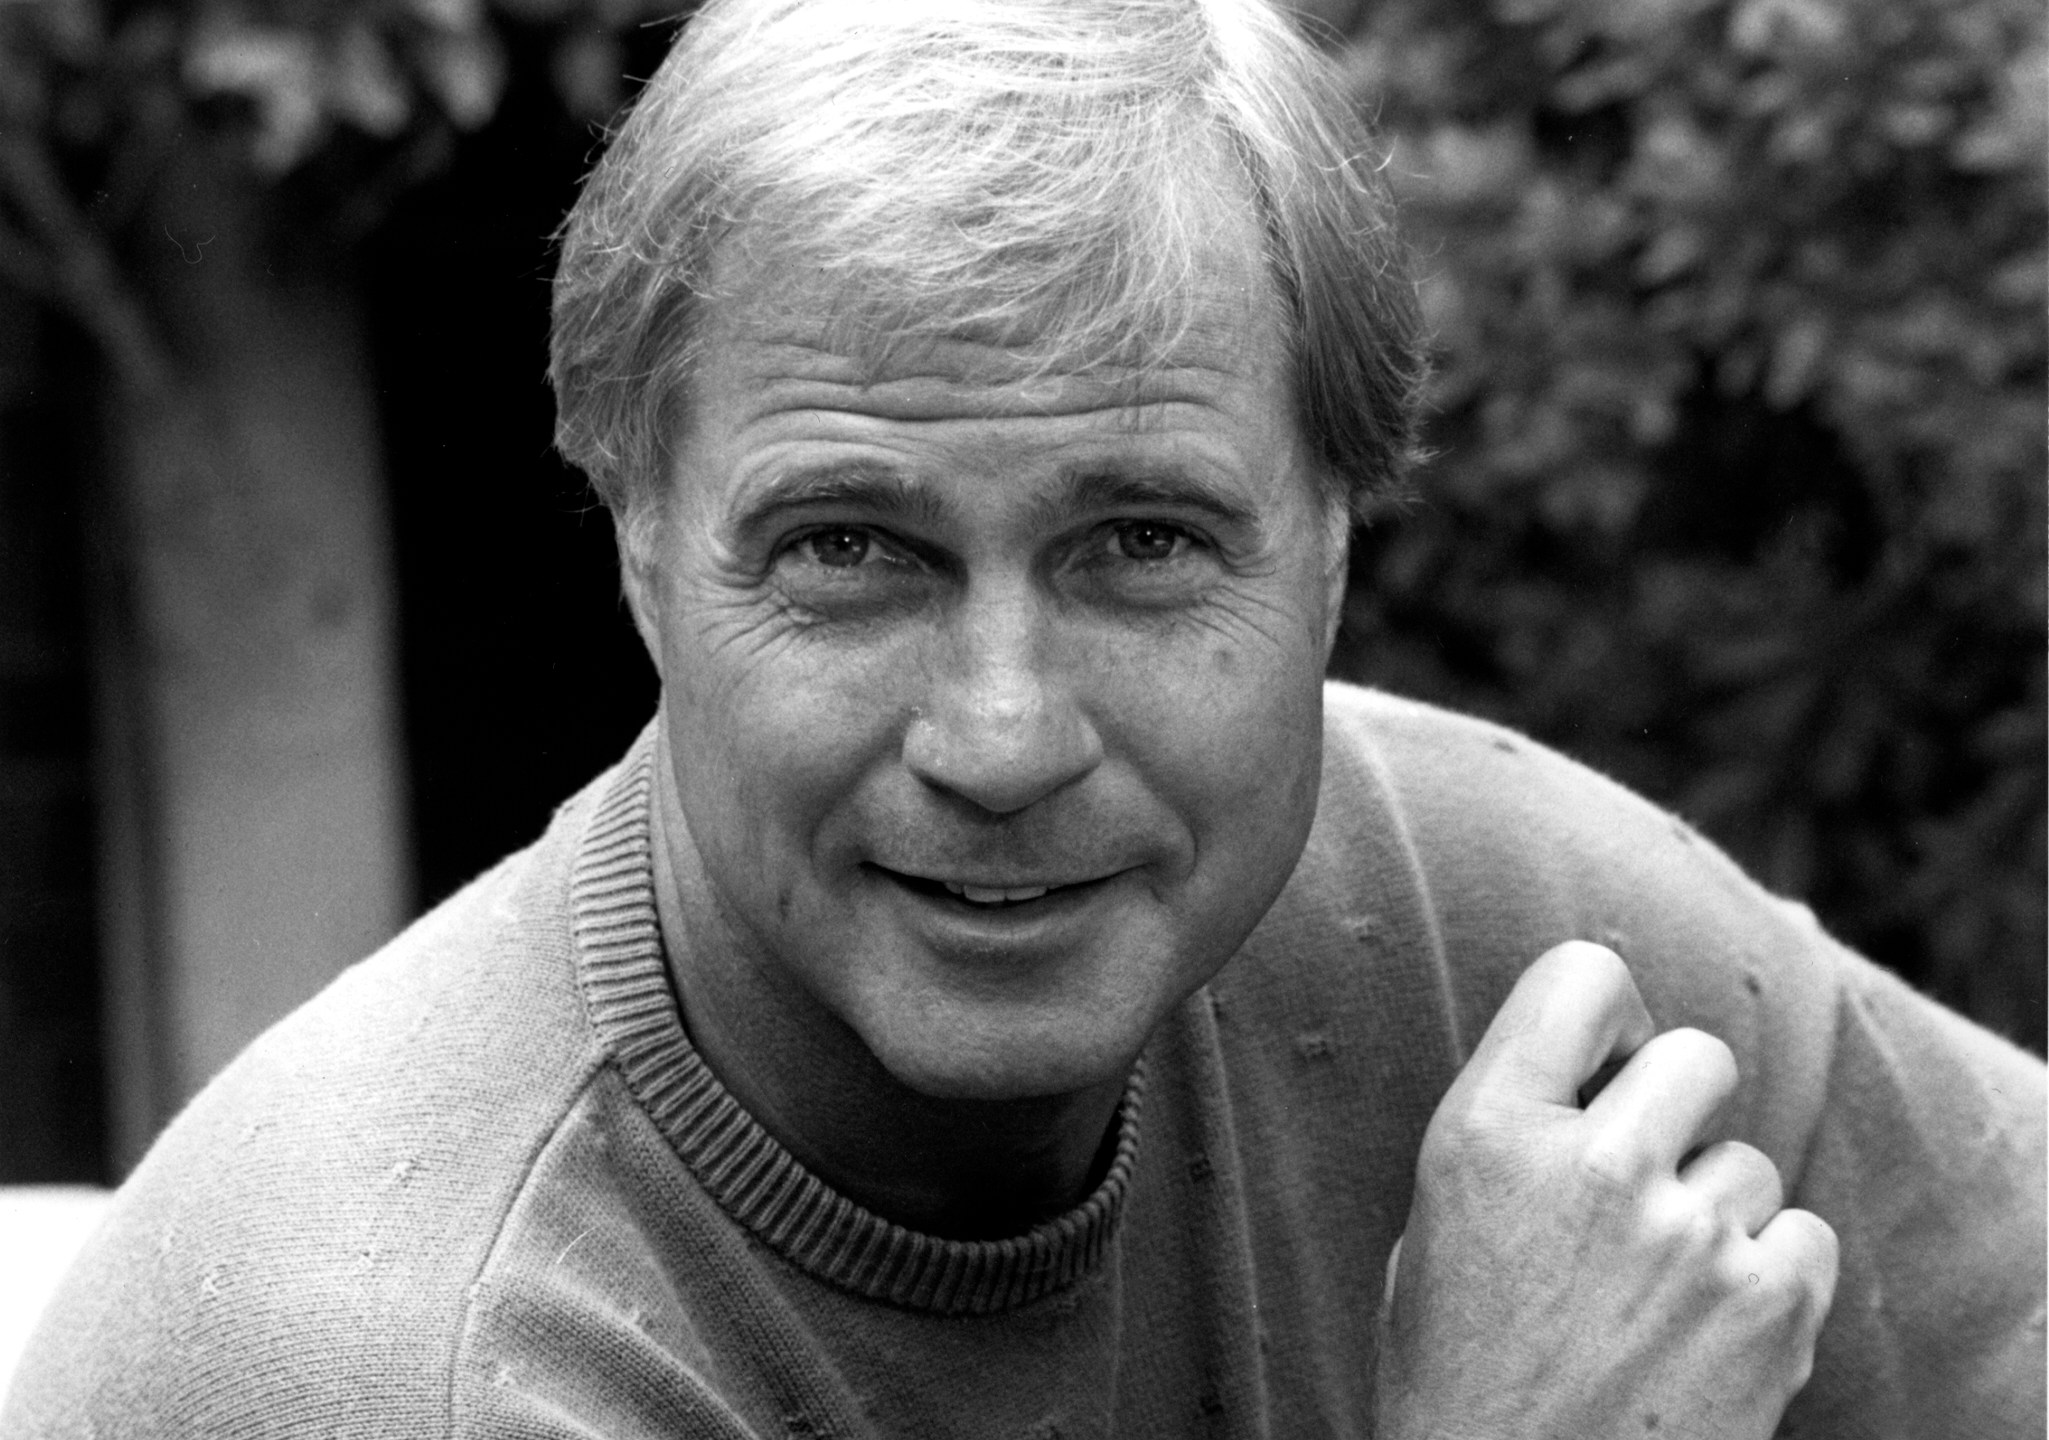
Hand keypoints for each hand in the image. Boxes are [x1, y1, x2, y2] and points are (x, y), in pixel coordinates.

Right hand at [1375, 941, 1838, 1439]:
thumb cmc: (1456, 1378)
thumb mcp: (1431, 1231)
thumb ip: (1509, 1137)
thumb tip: (1593, 1077)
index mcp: (1487, 1134)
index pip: (1582, 977)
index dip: (1609, 1018)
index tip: (1608, 1068)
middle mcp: (1592, 1166)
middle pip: (1696, 1056)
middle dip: (1678, 1110)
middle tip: (1646, 1176)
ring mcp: (1689, 1235)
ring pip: (1749, 1163)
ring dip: (1716, 1213)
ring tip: (1659, 1290)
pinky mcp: (1769, 1308)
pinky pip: (1801, 1236)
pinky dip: (1769, 1278)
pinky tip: (1707, 1329)